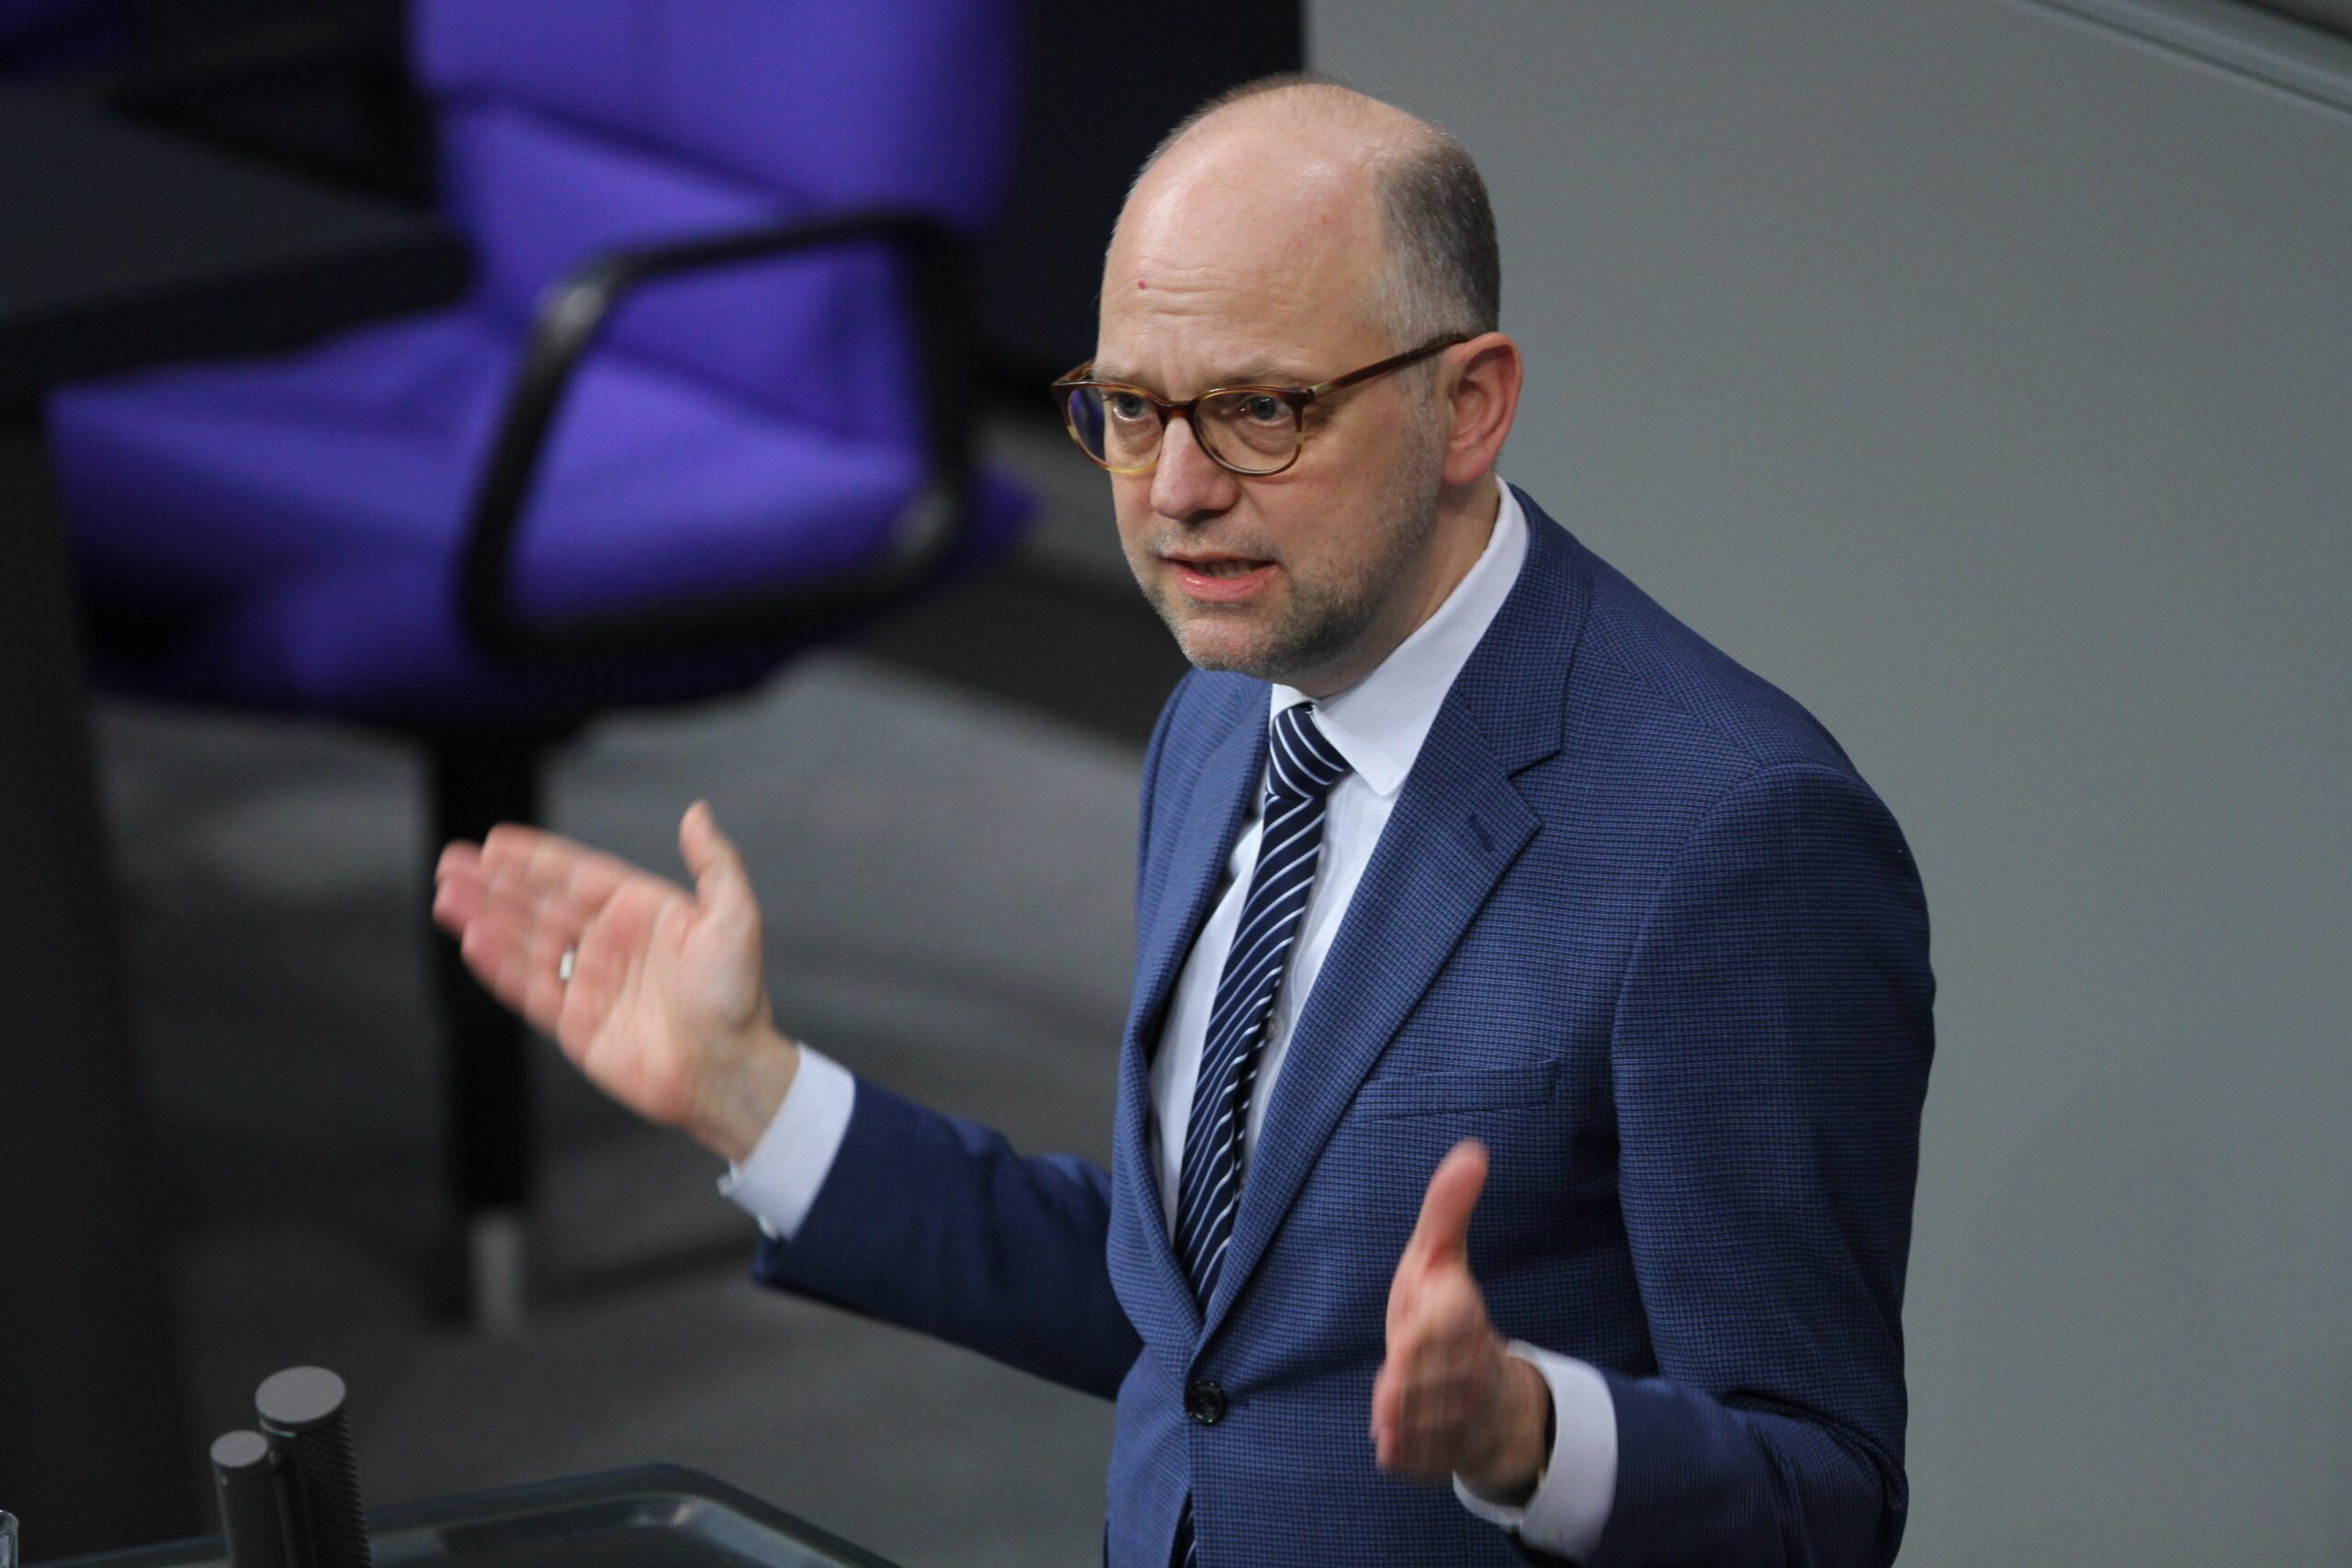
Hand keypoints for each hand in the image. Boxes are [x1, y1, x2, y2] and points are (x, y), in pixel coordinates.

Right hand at [432, 801, 798, 1162]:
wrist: (727, 1071)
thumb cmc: (737, 997)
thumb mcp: (735, 919)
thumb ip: (715, 864)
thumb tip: (697, 813)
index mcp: (643, 911)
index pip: (578, 875)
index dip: (537, 859)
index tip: (497, 841)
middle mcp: (611, 942)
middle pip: (541, 904)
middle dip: (495, 883)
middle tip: (453, 862)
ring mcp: (590, 981)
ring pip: (526, 942)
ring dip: (485, 917)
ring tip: (446, 895)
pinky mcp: (575, 1023)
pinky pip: (529, 987)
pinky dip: (499, 965)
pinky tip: (471, 940)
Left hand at [1371, 1139, 1551, 1498]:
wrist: (1490, 1399)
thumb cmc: (1448, 1316)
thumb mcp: (1439, 1259)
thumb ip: (1447, 1209)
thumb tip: (1472, 1150)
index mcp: (1466, 1319)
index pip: (1448, 1324)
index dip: (1424, 1332)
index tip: (1406, 1333)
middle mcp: (1471, 1371)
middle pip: (1428, 1377)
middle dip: (1407, 1383)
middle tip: (1389, 1387)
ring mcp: (1461, 1417)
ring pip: (1423, 1421)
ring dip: (1402, 1419)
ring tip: (1389, 1412)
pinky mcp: (1444, 1455)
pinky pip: (1417, 1459)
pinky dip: (1402, 1453)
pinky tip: (1389, 1445)